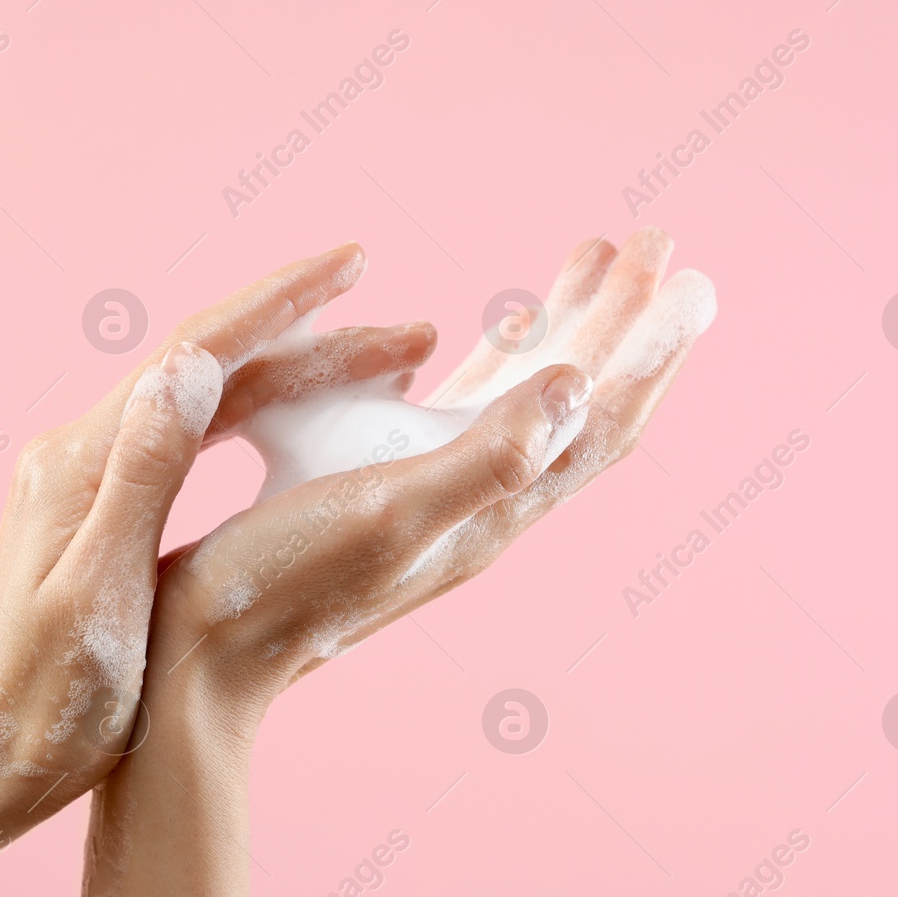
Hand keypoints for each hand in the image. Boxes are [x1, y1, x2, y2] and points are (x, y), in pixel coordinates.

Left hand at [0, 243, 436, 812]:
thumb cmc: (45, 702)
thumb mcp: (97, 593)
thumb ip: (141, 478)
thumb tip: (186, 365)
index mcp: (85, 464)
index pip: (195, 355)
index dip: (279, 305)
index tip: (352, 266)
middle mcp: (84, 452)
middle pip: (211, 368)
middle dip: (312, 340)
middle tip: (410, 337)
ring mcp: (91, 477)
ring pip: (208, 400)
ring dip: (295, 376)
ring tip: (382, 372)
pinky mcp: (101, 508)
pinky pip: (194, 439)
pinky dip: (257, 420)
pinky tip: (298, 424)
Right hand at [152, 226, 714, 718]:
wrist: (208, 654)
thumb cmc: (285, 582)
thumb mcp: (392, 512)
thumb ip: (490, 455)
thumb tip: (579, 383)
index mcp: (494, 506)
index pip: (603, 423)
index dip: (651, 350)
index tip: (688, 274)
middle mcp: (485, 503)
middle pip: (581, 401)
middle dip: (622, 320)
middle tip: (653, 242)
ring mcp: (446, 496)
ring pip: (532, 398)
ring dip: (568, 328)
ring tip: (591, 260)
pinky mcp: (401, 489)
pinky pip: (476, 410)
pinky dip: (500, 359)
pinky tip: (494, 330)